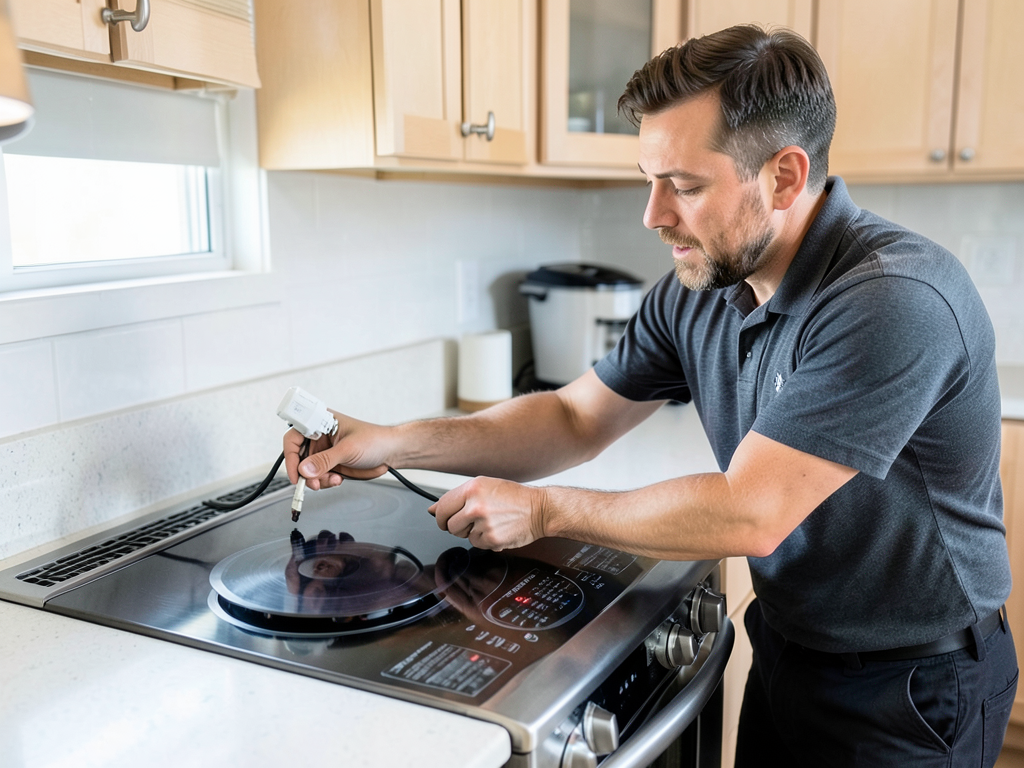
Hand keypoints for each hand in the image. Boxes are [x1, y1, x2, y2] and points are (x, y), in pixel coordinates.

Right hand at [283, 410, 392, 490]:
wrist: (392, 452)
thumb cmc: (376, 440)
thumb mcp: (349, 449)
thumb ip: (326, 460)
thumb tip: (304, 469)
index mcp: (321, 422)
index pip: (294, 436)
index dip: (290, 454)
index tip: (295, 472)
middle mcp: (319, 436)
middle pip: (298, 457)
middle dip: (304, 472)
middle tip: (313, 483)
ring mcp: (325, 452)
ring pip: (307, 470)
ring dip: (316, 479)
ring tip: (332, 480)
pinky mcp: (331, 464)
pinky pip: (318, 477)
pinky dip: (324, 482)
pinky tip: (337, 480)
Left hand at [429, 477, 546, 550]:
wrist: (541, 509)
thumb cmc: (515, 497)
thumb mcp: (485, 486)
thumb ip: (458, 497)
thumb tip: (433, 509)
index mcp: (472, 488)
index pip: (442, 507)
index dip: (441, 516)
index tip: (444, 519)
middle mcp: (476, 505)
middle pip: (449, 525)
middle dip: (458, 525)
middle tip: (474, 519)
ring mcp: (484, 524)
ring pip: (463, 536)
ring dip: (473, 532)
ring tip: (490, 522)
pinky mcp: (492, 540)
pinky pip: (477, 544)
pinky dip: (485, 540)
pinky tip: (498, 529)